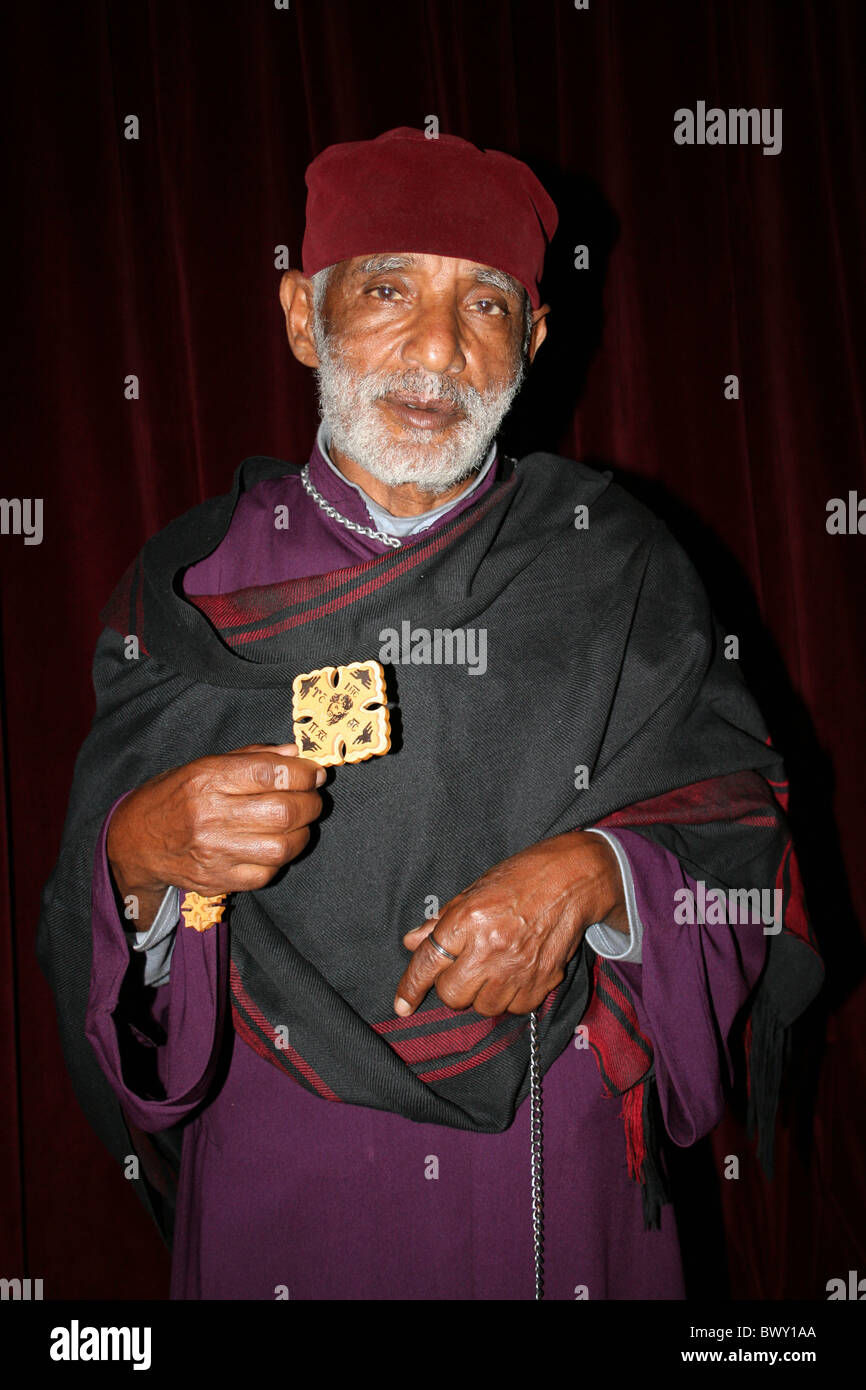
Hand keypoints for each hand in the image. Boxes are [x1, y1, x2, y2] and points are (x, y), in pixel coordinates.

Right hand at [107, 744, 324, 925]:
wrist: (137, 841)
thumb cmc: (176, 796)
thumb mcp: (205, 764)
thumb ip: (252, 757)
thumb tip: (294, 754)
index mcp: (208, 778)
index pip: (270, 773)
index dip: (302, 772)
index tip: (314, 772)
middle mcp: (211, 815)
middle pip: (283, 812)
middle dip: (311, 803)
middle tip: (313, 798)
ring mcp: (215, 852)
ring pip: (282, 847)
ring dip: (302, 833)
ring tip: (299, 822)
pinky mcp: (217, 879)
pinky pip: (266, 873)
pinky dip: (280, 859)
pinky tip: (275, 846)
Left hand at [393, 831, 626, 1017]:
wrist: (572, 880)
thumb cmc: (520, 879)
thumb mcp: (474, 891)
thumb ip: (442, 922)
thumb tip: (413, 942)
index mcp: (468, 919)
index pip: (429, 963)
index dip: (411, 987)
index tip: (402, 1006)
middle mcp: (490, 948)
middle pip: (453, 996)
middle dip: (453, 987)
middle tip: (466, 967)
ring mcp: (518, 969)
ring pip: (483, 1007)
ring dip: (483, 993)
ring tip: (495, 967)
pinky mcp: (542, 982)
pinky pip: (514, 1008)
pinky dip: (511, 997)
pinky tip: (517, 972)